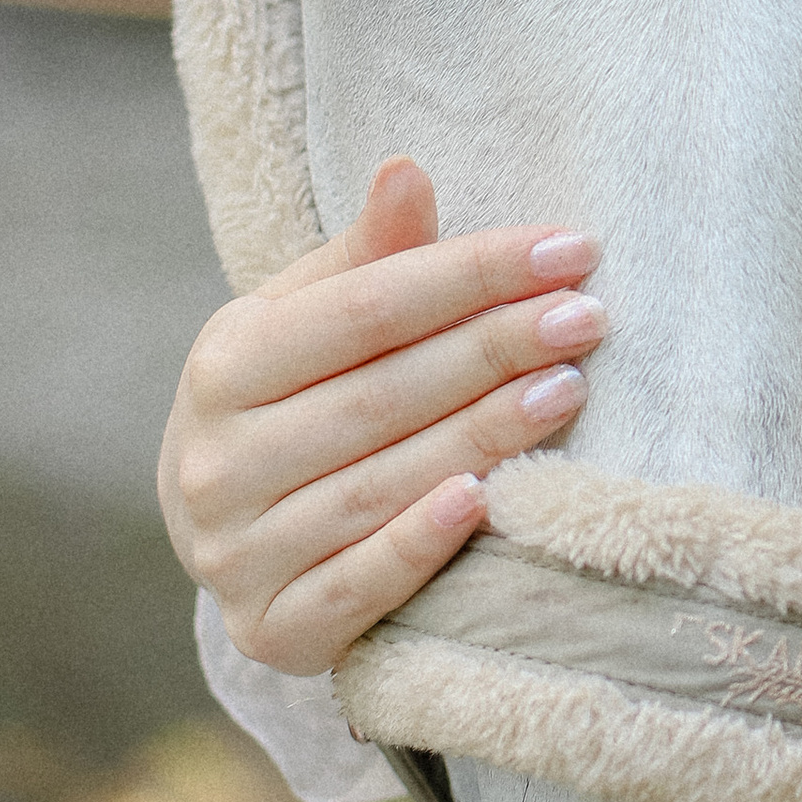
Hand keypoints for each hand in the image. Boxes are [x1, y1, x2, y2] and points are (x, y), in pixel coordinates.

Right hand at [158, 155, 608, 676]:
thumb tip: (406, 171)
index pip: (363, 309)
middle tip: (586, 319)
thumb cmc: (294, 398)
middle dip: (491, 350)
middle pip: (378, 397)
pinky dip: (420, 544)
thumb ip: (367, 257)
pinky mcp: (273, 630)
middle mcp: (215, 461)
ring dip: (480, 436)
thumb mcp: (309, 319)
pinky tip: (488, 499)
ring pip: (375, 486)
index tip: (569, 249)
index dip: (469, 275)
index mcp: (222, 364)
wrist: (225, 528)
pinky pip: (355, 585)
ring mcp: (237, 553)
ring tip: (569, 389)